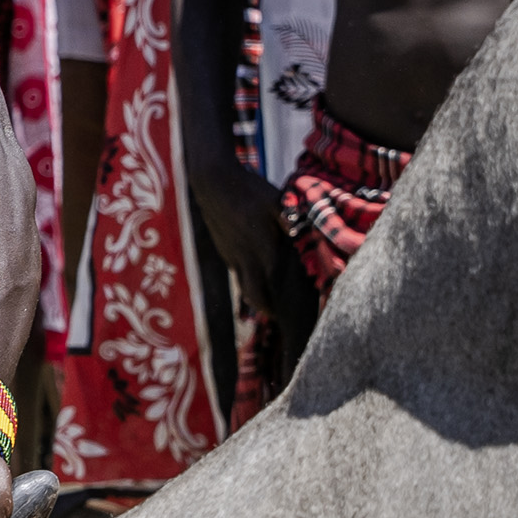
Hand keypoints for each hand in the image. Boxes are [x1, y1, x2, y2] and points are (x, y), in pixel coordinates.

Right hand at [186, 152, 317, 382]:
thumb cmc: (247, 189)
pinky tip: (263, 283)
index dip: (285, 321)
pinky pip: (243, 276)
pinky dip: (254, 284)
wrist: (209, 180)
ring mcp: (234, 259)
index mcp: (262, 256)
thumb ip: (292, 221)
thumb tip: (307, 235)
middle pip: (261, 302)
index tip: (296, 337)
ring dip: (264, 303)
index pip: (275, 298)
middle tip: (288, 333)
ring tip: (277, 314)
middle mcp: (247, 264)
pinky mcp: (228, 252)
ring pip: (250, 292)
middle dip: (275, 318)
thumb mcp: (276, 202)